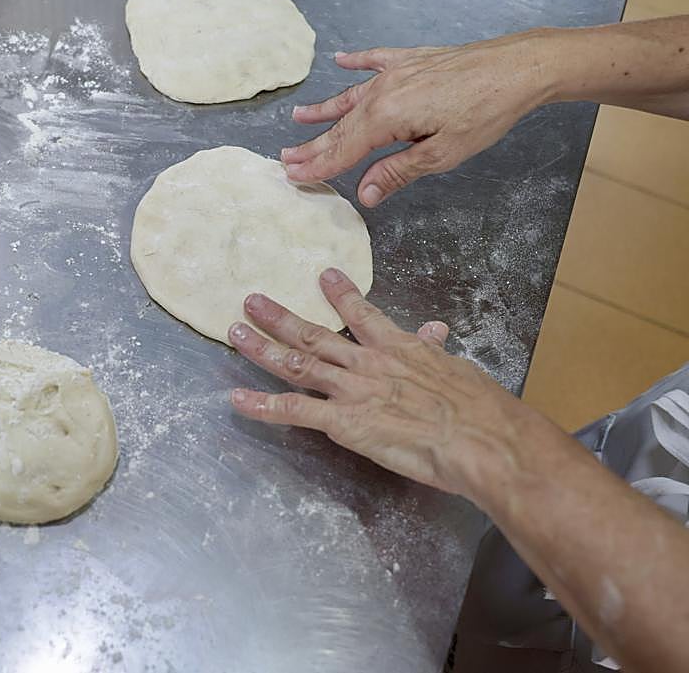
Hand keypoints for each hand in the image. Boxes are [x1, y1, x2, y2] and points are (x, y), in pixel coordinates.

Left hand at [227, 268, 528, 495]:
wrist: (479, 438)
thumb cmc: (479, 409)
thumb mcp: (459, 369)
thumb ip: (437, 350)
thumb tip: (436, 329)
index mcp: (399, 348)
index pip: (363, 315)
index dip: (341, 295)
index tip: (323, 275)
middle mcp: (368, 363)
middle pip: (315, 335)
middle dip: (280, 317)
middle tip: (251, 301)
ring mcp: (352, 390)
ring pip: (297, 364)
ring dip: (263, 348)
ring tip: (236, 332)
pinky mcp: (344, 422)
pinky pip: (295, 411)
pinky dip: (263, 406)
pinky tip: (236, 400)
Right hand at [281, 33, 552, 205]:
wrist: (517, 68)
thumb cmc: (485, 112)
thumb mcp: (441, 154)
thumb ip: (397, 172)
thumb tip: (363, 195)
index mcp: (386, 117)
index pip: (344, 150)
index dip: (318, 165)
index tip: (293, 177)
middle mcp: (383, 92)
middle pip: (342, 126)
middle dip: (313, 144)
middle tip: (285, 159)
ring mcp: (396, 73)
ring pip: (351, 97)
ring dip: (324, 110)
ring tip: (298, 116)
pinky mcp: (413, 60)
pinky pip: (375, 61)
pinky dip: (356, 62)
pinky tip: (340, 60)